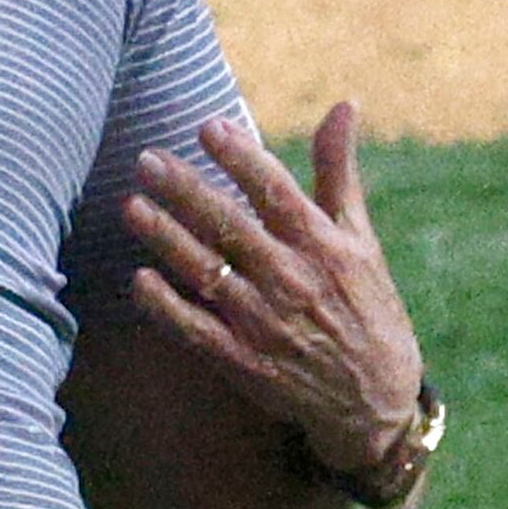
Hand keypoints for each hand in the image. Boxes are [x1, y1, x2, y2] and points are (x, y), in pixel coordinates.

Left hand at [123, 103, 424, 477]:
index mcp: (324, 246)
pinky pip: (197, 331)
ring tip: (131, 206)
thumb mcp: (361, 238)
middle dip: (187, 191)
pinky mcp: (245, 363)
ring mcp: (266, 324)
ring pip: (208, 273)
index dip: (242, 158)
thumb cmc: (365, 306)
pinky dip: (168, 307)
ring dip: (167, 240)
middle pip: (232, 227)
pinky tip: (138, 279)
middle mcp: (293, 281)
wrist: (376, 404)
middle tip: (147, 159)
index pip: (277, 192)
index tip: (208, 125)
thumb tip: (344, 104)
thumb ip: (338, 172)